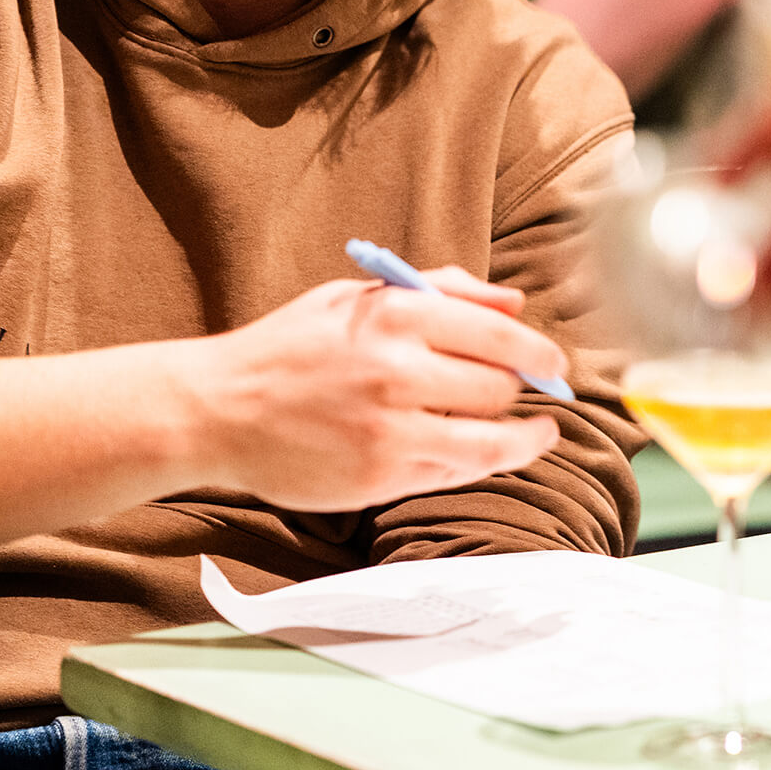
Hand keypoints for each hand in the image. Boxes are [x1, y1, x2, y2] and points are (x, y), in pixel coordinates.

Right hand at [176, 266, 567, 510]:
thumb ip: (441, 292)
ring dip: (524, 439)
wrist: (216, 411)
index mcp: (397, 315)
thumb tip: (514, 305)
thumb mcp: (359, 297)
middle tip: (528, 393)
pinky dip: (478, 463)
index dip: (540, 354)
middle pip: (501, 388)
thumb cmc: (292, 348)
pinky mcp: (381, 477)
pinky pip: (454, 473)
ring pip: (492, 441)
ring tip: (536, 434)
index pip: (502, 337)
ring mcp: (391, 429)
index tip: (554, 364)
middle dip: (521, 392)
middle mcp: (399, 371)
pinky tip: (480, 452)